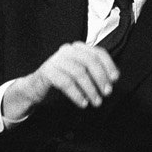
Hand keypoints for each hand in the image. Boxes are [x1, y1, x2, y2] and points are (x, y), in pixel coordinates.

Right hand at [1, 43, 119, 117]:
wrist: (36, 86)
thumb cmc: (63, 79)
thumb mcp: (81, 73)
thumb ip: (96, 72)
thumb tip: (114, 77)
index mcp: (78, 48)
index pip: (98, 52)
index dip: (109, 65)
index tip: (114, 79)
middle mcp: (67, 50)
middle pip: (89, 61)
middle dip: (101, 78)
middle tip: (107, 93)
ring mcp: (56, 60)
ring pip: (78, 72)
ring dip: (90, 89)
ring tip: (96, 102)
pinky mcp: (47, 71)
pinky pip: (66, 82)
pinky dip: (77, 94)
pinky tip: (83, 103)